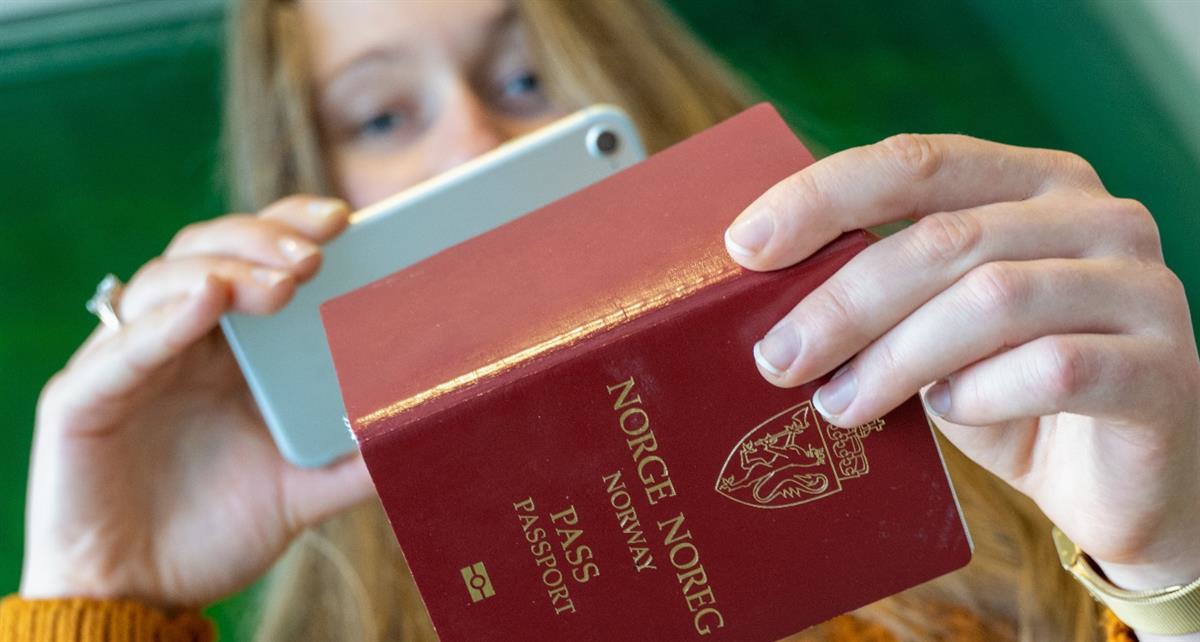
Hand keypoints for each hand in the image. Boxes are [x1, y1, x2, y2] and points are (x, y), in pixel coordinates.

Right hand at [22, 196, 373, 608]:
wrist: (141, 599)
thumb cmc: (217, 532)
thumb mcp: (302, 489)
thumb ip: (356, 460)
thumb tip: (424, 431)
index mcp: (229, 348)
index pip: (254, 259)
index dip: (290, 227)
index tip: (345, 219)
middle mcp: (177, 340)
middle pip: (208, 250)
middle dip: (263, 240)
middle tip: (318, 254)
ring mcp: (128, 363)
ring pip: (163, 283)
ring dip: (225, 270)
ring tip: (282, 283)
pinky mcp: (81, 399)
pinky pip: (122, 350)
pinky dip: (164, 322)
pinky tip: (208, 301)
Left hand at [726, 135, 1199, 597]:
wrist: (1112, 481)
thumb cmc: (1003, 393)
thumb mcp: (932, 329)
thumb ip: (881, 294)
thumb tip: (760, 299)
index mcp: (1034, 184)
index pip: (918, 162)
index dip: (824, 196)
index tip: (744, 246)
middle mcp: (1098, 218)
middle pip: (945, 238)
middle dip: (843, 301)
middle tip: (776, 360)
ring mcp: (1142, 288)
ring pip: (992, 301)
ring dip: (895, 359)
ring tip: (839, 406)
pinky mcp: (1164, 370)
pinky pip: (1055, 369)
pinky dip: (981, 395)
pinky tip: (946, 412)